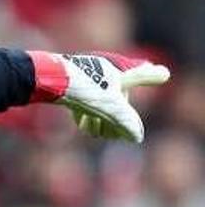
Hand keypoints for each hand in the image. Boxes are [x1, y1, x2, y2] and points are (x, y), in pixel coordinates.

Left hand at [28, 51, 170, 142]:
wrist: (45, 79)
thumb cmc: (82, 88)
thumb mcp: (110, 108)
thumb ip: (126, 123)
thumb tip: (136, 137)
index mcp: (121, 70)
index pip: (143, 73)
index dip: (151, 75)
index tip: (161, 73)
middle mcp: (106, 69)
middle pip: (119, 98)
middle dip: (115, 119)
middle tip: (110, 135)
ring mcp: (88, 75)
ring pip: (100, 101)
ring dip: (99, 120)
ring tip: (92, 131)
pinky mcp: (71, 83)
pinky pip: (84, 100)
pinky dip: (85, 114)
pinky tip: (80, 123)